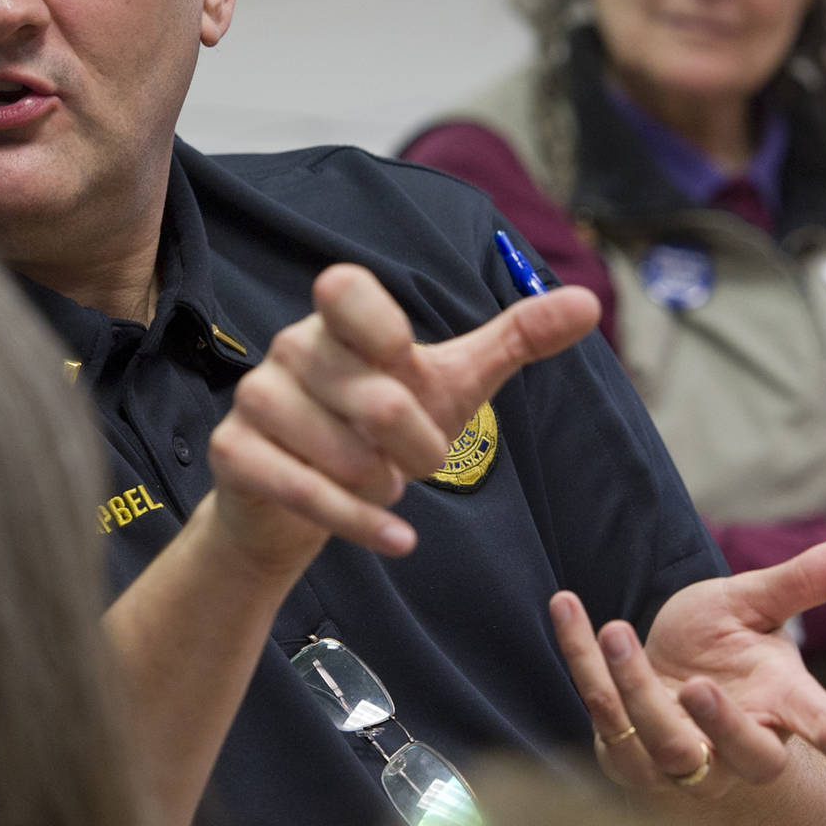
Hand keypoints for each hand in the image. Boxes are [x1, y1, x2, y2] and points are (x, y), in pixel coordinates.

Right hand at [206, 263, 598, 573]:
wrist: (300, 505)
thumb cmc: (381, 431)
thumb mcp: (453, 384)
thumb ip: (517, 339)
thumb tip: (589, 302)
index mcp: (339, 320)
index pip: (345, 288)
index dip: (386, 329)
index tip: (408, 363)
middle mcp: (290, 350)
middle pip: (378, 400)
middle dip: (420, 449)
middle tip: (419, 462)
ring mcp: (255, 402)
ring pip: (344, 454)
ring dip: (384, 487)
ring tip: (381, 483)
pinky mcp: (235, 456)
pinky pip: (307, 494)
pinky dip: (363, 524)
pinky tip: (398, 538)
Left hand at [549, 532, 825, 798]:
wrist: (664, 667)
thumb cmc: (723, 643)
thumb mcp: (756, 604)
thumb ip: (806, 580)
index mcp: (781, 705)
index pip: (819, 728)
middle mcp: (736, 744)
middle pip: (748, 759)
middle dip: (725, 730)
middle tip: (702, 688)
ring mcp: (680, 758)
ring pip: (666, 747)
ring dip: (638, 691)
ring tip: (620, 630)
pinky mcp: (625, 753)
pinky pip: (602, 711)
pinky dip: (581, 657)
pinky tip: (566, 606)